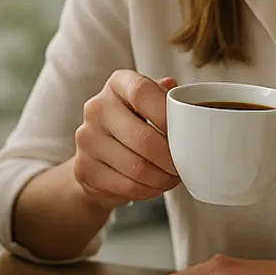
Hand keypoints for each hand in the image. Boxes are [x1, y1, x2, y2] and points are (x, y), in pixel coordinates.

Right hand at [72, 70, 179, 211]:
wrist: (99, 156)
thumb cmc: (134, 124)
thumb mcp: (151, 104)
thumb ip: (169, 100)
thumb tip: (191, 105)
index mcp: (118, 84)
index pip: (142, 92)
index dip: (167, 114)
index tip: (185, 132)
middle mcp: (97, 107)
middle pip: (143, 138)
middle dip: (171, 158)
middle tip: (184, 165)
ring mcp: (87, 139)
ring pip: (137, 167)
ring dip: (163, 178)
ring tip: (172, 176)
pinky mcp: (85, 168)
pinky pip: (127, 186)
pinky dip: (149, 190)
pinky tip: (155, 185)